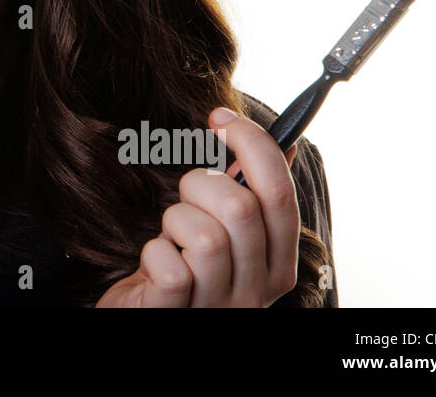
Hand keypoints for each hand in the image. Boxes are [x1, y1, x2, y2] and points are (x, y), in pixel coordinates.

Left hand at [96, 107, 300, 306]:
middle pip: (241, 208)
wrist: (150, 315)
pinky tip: (154, 264)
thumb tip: (285, 142)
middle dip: (200, 183)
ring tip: (171, 236)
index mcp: (278, 265)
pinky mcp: (178, 317)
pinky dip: (154, 254)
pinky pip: (171, 272)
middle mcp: (258, 292)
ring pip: (207, 238)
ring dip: (176, 220)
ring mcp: (220, 308)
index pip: (281, 195)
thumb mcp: (224, 232)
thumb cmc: (185, 269)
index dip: (252, 144)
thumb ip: (249, 195)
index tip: (220, 118)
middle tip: (185, 197)